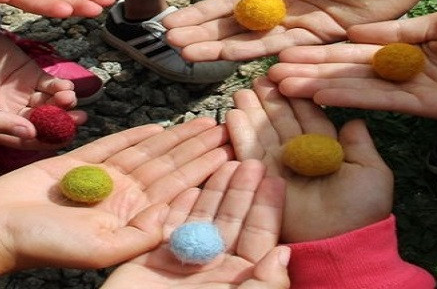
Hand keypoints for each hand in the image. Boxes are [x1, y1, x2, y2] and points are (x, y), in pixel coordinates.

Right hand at [0, 117, 233, 270]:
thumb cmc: (42, 245)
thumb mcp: (99, 250)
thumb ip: (139, 237)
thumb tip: (176, 223)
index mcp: (130, 219)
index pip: (176, 189)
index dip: (203, 169)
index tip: (230, 152)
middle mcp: (119, 199)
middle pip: (166, 167)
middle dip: (196, 148)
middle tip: (226, 127)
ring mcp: (98, 180)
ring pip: (145, 153)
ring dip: (173, 138)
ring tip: (202, 122)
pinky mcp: (75, 163)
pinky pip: (112, 145)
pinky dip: (134, 134)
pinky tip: (156, 126)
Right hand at [103, 160, 290, 287]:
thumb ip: (263, 285)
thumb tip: (284, 252)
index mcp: (238, 281)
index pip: (258, 239)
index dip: (267, 208)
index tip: (276, 178)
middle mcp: (214, 271)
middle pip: (231, 222)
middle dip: (242, 191)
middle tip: (251, 159)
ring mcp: (183, 265)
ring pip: (202, 218)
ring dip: (213, 191)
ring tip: (225, 162)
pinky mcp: (152, 260)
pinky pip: (168, 226)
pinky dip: (178, 204)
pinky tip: (188, 181)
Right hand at [162, 0, 436, 61]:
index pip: (227, 2)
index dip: (200, 14)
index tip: (172, 24)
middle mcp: (280, 9)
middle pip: (234, 27)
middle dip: (204, 36)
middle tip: (173, 46)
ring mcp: (298, 28)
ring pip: (253, 41)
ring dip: (221, 48)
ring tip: (190, 55)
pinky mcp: (319, 42)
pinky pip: (284, 49)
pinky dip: (257, 54)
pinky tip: (231, 58)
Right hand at [228, 79, 392, 242]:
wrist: (340, 240)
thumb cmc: (362, 209)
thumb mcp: (371, 171)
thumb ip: (360, 143)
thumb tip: (355, 118)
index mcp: (328, 149)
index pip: (310, 115)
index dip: (299, 95)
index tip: (288, 74)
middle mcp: (302, 155)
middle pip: (283, 120)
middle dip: (271, 98)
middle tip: (260, 76)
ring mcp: (282, 167)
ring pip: (264, 132)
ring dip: (252, 111)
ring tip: (242, 89)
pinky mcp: (264, 180)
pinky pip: (250, 152)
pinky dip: (241, 134)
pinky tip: (233, 113)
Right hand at [269, 10, 436, 119]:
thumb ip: (397, 33)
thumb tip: (357, 32)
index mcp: (402, 53)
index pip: (352, 54)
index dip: (320, 53)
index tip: (286, 50)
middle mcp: (400, 76)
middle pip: (346, 75)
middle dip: (308, 74)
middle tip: (269, 75)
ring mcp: (411, 93)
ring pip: (358, 90)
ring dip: (321, 88)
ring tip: (285, 86)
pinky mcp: (426, 106)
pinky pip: (384, 100)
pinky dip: (355, 97)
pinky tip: (326, 93)